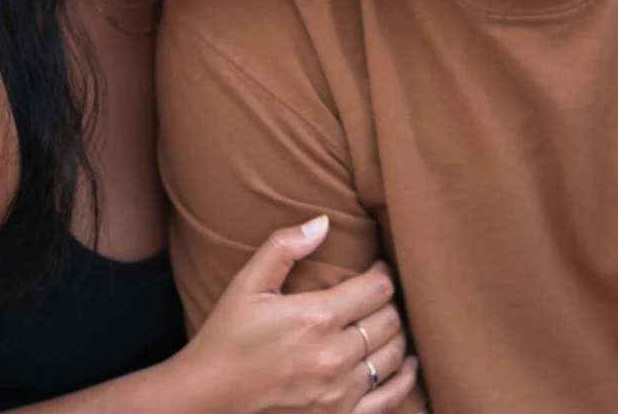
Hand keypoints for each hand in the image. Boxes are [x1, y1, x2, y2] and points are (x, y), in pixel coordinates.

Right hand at [185, 216, 416, 412]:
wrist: (208, 397)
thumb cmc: (227, 336)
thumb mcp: (248, 284)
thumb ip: (284, 246)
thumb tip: (323, 222)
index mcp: (316, 317)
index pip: (377, 287)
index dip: (383, 271)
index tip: (377, 266)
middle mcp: (333, 356)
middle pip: (389, 319)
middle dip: (389, 301)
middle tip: (378, 294)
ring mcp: (339, 392)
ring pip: (392, 355)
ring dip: (396, 335)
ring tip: (385, 321)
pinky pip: (389, 398)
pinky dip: (405, 380)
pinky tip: (408, 365)